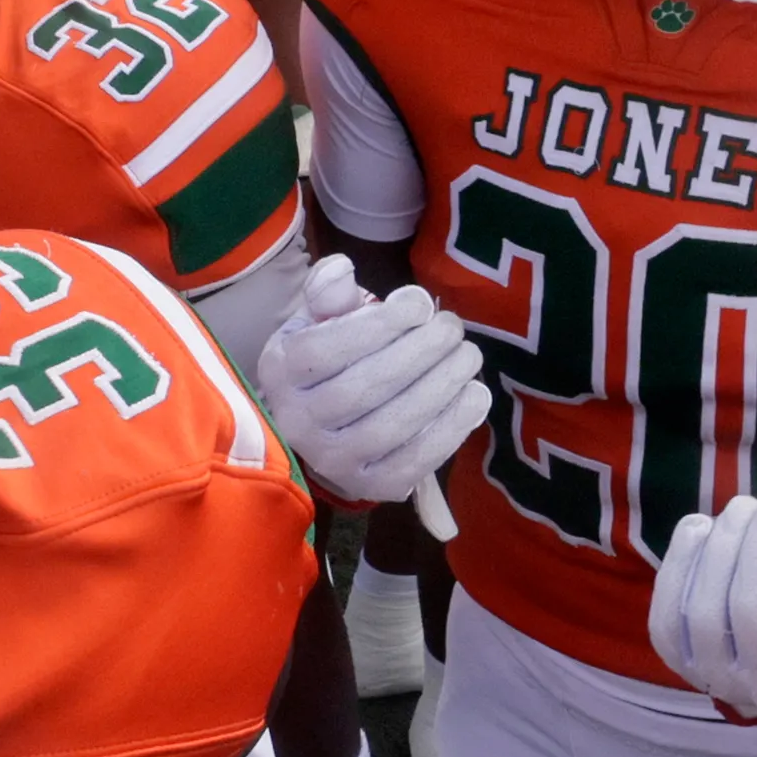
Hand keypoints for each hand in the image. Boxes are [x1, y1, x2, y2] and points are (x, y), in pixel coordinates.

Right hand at [255, 254, 492, 509]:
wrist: (326, 426)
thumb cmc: (329, 360)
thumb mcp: (318, 319)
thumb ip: (329, 291)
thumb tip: (342, 270)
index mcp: (282, 371)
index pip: (328, 348)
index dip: (382, 324)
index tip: (421, 304)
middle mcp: (299, 421)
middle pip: (365, 387)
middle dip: (420, 352)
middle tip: (453, 329)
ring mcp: (333, 461)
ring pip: (392, 425)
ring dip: (441, 386)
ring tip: (469, 357)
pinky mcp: (370, 486)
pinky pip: (415, 462)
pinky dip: (451, 428)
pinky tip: (475, 396)